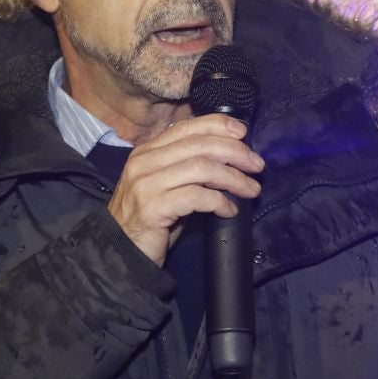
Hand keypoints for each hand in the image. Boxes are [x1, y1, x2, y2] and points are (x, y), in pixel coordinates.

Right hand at [108, 114, 264, 266]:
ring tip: (251, 190)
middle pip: (198, 145)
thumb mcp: (166, 186)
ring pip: (201, 168)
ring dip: (233, 178)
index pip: (186, 127)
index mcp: (147, 151)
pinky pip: (196, 197)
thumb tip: (229, 157)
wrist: (120, 252)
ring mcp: (146, 184)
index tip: (243, 132)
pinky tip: (230, 210)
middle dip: (234, 152)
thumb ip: (187, 167)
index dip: (218, 125)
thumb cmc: (151, 220)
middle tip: (257, 165)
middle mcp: (143, 162)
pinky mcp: (152, 208)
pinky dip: (219, 201)